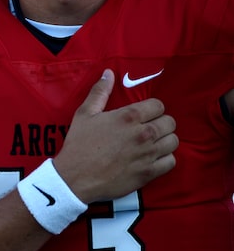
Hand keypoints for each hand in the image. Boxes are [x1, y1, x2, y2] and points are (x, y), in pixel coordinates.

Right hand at [53, 69, 177, 203]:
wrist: (75, 177)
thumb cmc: (79, 144)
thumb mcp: (84, 114)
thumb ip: (100, 92)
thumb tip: (109, 73)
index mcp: (128, 116)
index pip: (159, 105)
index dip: (152, 108)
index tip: (144, 114)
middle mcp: (143, 134)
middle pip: (170, 122)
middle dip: (160, 123)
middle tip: (148, 128)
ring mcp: (148, 154)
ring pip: (173, 141)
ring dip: (165, 140)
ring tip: (153, 142)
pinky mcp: (149, 173)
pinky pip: (171, 162)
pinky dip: (165, 159)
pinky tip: (153, 157)